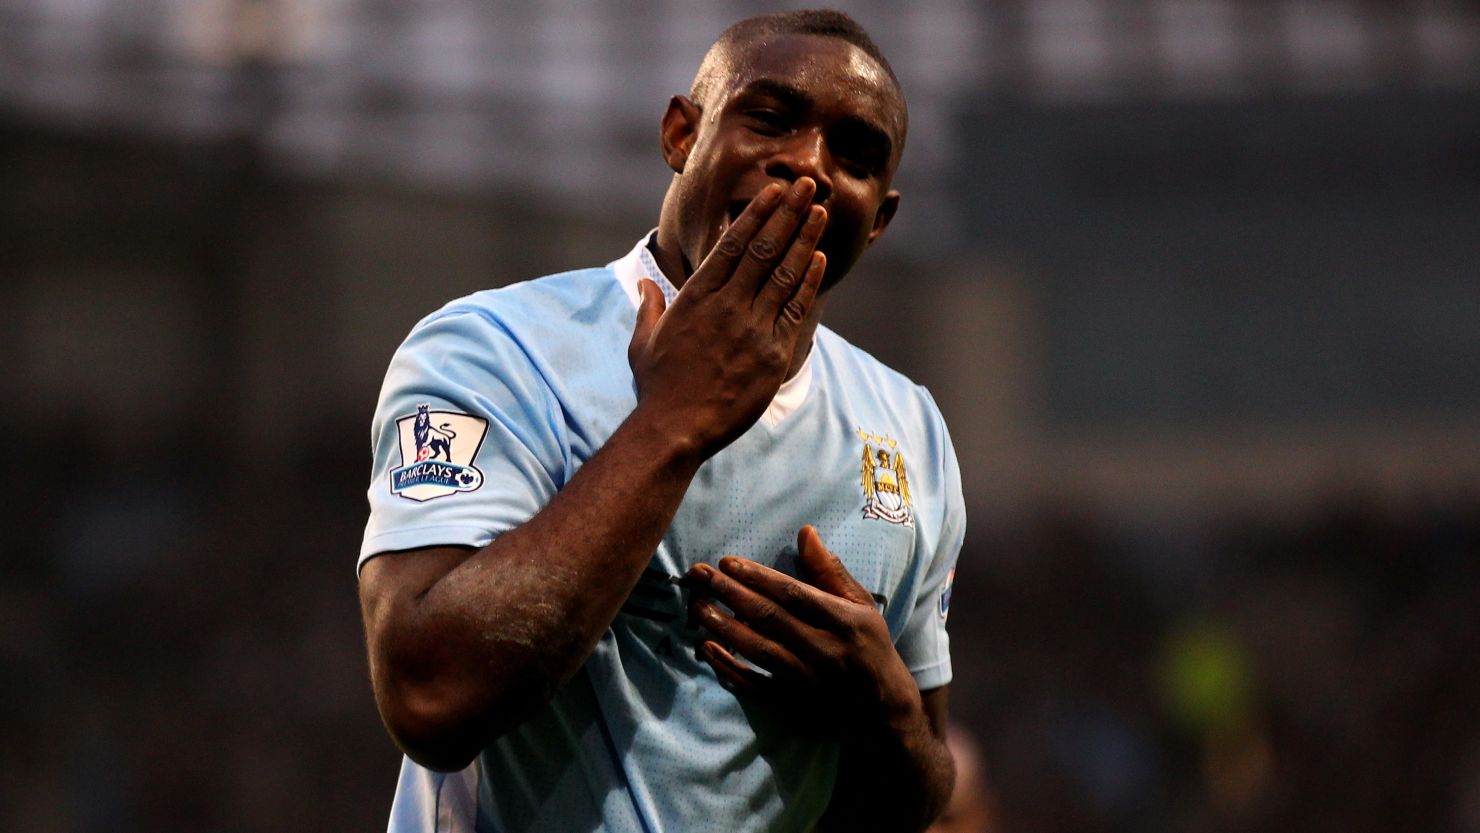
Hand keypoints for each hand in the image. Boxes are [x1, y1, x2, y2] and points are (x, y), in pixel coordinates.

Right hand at [628, 179, 826, 457]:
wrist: (676, 427)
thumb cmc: (658, 386)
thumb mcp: (643, 341)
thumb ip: (648, 308)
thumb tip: (644, 286)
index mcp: (697, 296)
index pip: (733, 244)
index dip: (757, 214)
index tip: (774, 191)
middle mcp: (727, 305)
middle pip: (765, 249)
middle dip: (788, 213)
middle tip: (809, 186)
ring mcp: (752, 328)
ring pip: (785, 273)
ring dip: (805, 238)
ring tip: (820, 212)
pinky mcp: (772, 353)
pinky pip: (795, 309)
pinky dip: (808, 280)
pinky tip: (819, 257)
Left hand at [685, 526, 922, 738]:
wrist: (882, 707)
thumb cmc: (870, 644)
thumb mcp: (861, 605)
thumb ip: (830, 570)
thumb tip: (805, 532)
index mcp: (843, 621)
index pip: (795, 595)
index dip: (760, 578)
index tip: (728, 563)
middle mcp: (823, 648)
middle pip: (771, 618)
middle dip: (731, 594)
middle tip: (699, 575)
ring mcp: (806, 678)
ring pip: (759, 650)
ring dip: (724, 627)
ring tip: (697, 606)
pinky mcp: (793, 700)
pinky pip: (755, 684)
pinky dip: (730, 667)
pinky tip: (707, 648)